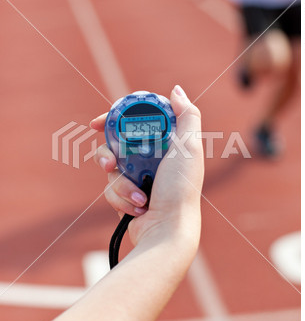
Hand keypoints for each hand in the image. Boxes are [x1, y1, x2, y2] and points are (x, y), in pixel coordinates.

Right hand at [90, 85, 203, 248]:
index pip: (134, 121)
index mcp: (164, 144)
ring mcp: (138, 177)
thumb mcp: (189, 147)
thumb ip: (186, 116)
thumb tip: (176, 90)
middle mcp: (150, 158)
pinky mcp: (127, 195)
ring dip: (121, 184)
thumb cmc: (180, 189)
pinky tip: (139, 208)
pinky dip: (122, 198)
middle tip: (109, 163)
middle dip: (108, 155)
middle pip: (115, 144)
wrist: (168, 230)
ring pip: (110, 169)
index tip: (98, 122)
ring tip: (138, 197)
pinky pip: (111, 189)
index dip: (114, 118)